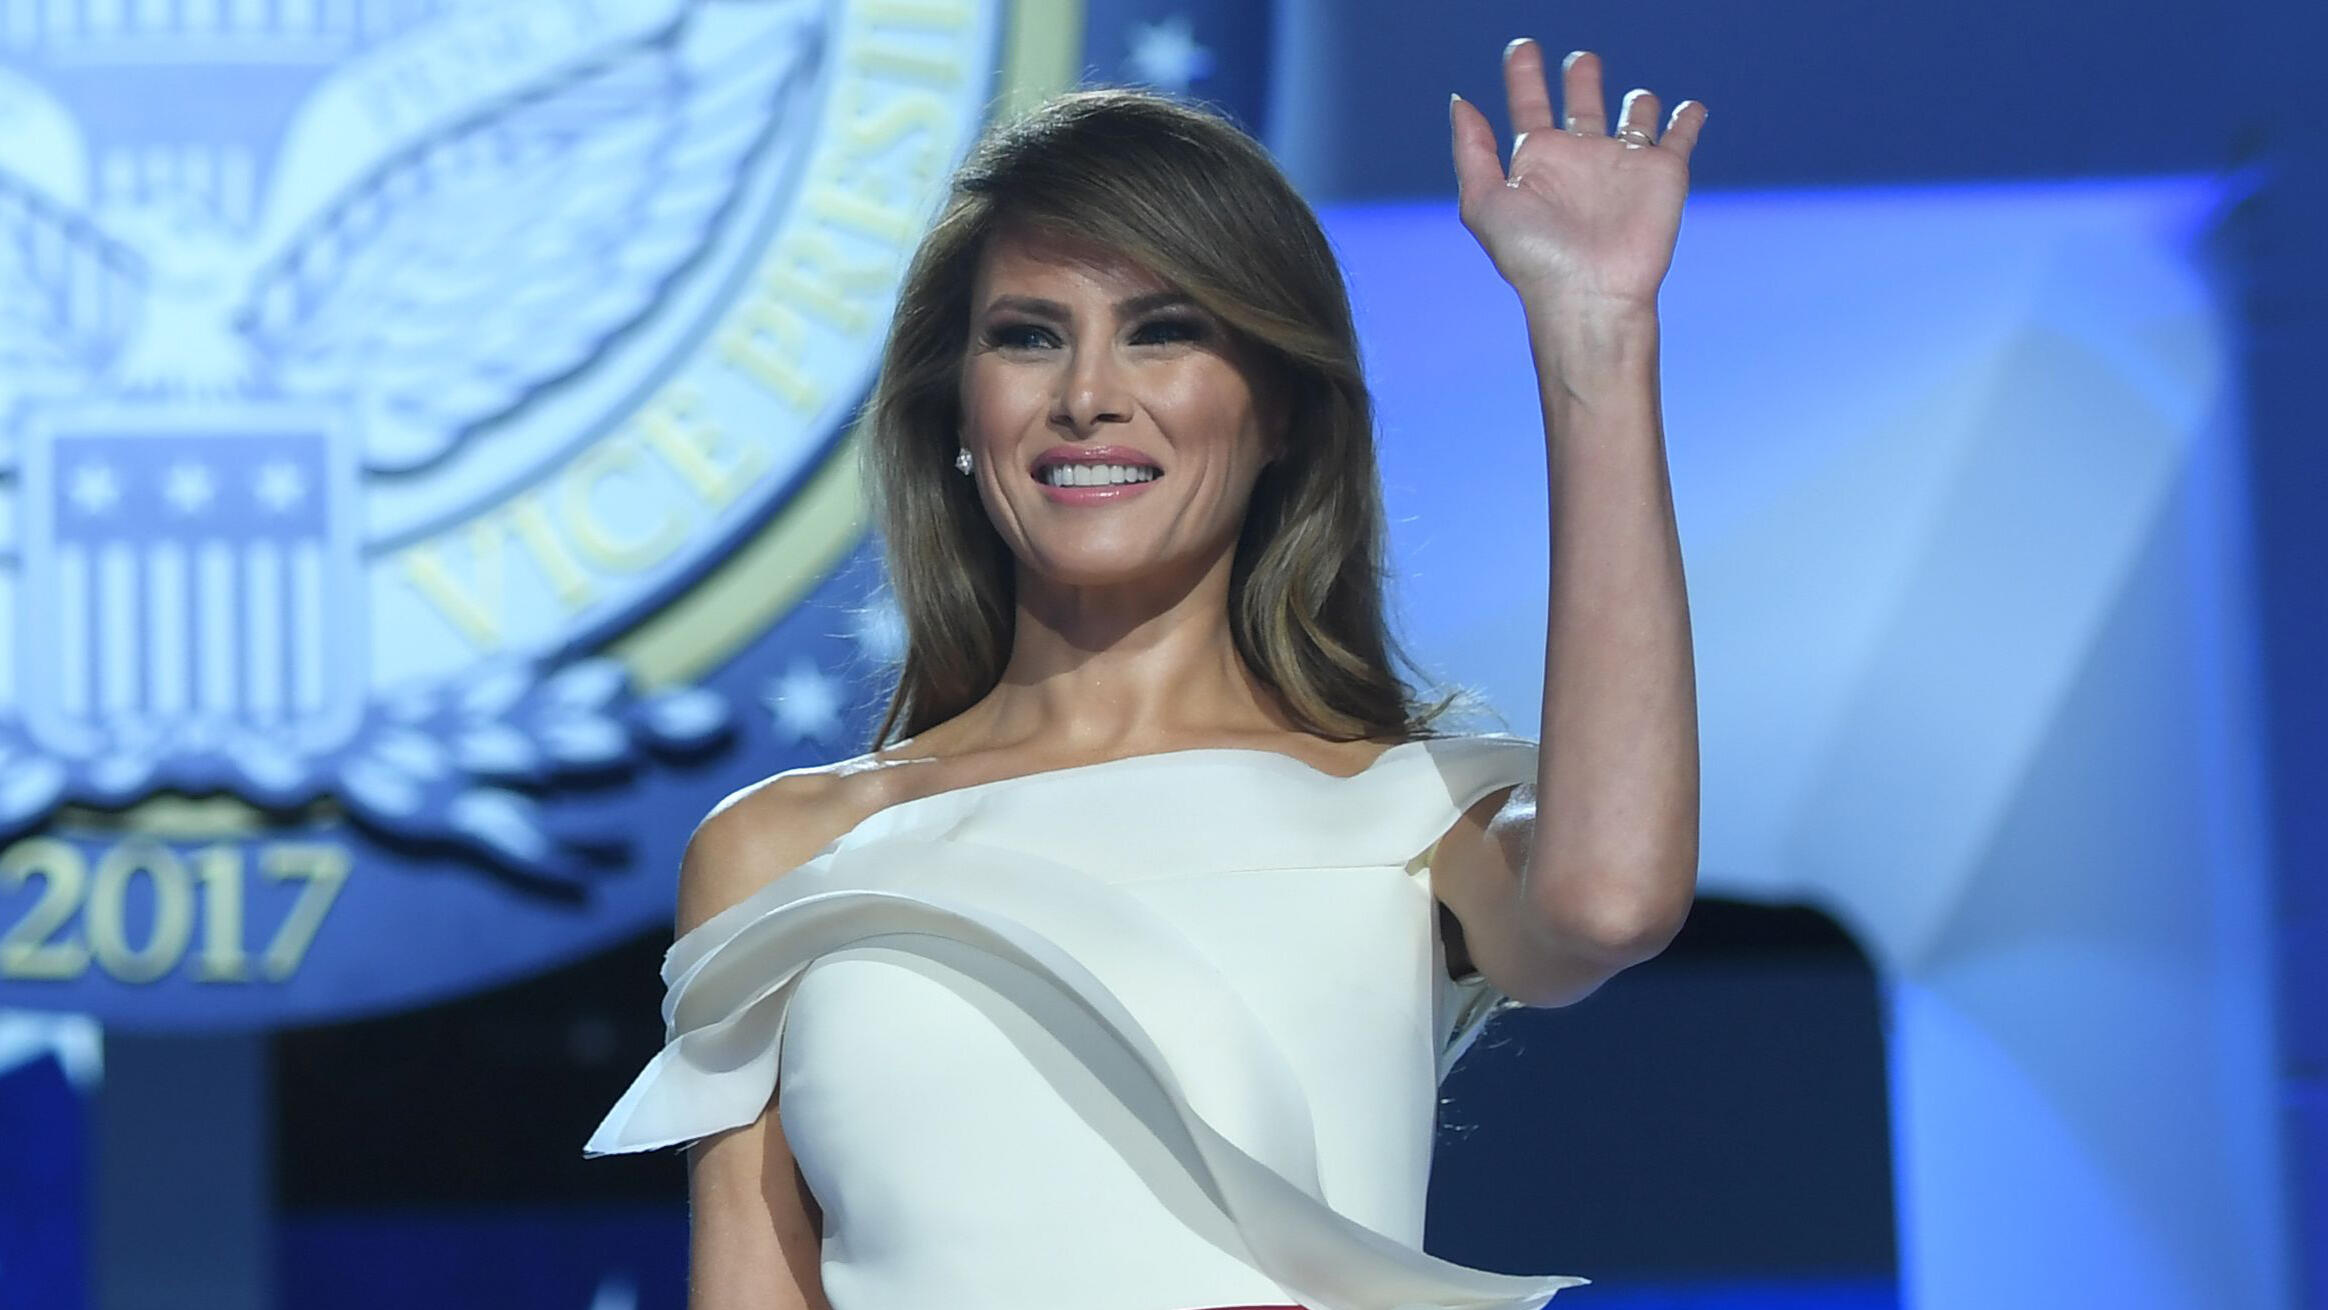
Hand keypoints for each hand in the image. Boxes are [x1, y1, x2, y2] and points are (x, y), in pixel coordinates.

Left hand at [1451, 40, 1706, 311]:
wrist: (1590, 295)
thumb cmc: (1534, 257)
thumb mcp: (1485, 201)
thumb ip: (1472, 149)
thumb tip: (1460, 100)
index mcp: (1537, 161)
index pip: (1529, 105)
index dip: (1524, 75)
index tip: (1522, 46)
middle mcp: (1581, 159)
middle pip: (1582, 105)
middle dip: (1582, 79)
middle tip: (1580, 59)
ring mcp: (1624, 164)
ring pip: (1635, 120)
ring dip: (1639, 103)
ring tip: (1639, 97)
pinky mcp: (1664, 173)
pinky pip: (1680, 137)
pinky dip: (1687, 119)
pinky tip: (1689, 108)